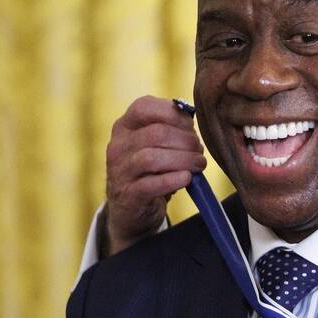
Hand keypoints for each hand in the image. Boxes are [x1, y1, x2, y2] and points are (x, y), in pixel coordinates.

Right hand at [104, 96, 205, 255]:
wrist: (132, 210)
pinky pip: (152, 184)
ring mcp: (120, 171)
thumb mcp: (155, 146)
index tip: (191, 126)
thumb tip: (191, 118)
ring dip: (183, 160)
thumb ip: (170, 129)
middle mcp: (118, 146)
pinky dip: (174, 179)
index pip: (144, 107)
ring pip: (152, 158)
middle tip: (199, 151)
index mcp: (124, 127)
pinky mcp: (129, 194)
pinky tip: (187, 178)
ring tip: (198, 164)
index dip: (173, 113)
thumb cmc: (151, 171)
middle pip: (155, 133)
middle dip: (185, 141)